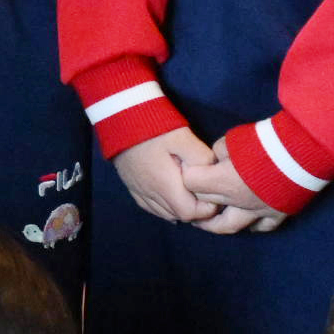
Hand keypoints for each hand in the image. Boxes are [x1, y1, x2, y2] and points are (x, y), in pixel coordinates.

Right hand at [110, 128, 237, 227]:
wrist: (120, 118)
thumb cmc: (154, 128)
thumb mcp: (183, 138)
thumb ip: (202, 157)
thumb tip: (212, 172)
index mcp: (165, 185)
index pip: (190, 213)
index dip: (206, 209)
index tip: (212, 194)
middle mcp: (151, 193)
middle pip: (178, 215)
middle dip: (195, 210)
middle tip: (204, 193)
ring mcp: (139, 190)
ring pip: (164, 213)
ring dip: (179, 208)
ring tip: (190, 194)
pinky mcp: (131, 185)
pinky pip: (150, 207)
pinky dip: (164, 207)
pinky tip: (170, 199)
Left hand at [182, 137, 282, 234]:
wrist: (304, 151)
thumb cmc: (265, 142)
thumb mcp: (233, 140)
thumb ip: (218, 153)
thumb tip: (214, 160)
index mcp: (224, 182)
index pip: (191, 183)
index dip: (188, 174)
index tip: (190, 169)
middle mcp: (238, 201)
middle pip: (207, 203)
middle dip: (198, 195)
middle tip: (193, 192)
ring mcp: (259, 210)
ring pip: (229, 226)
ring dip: (214, 223)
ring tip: (205, 221)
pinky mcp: (279, 213)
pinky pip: (261, 227)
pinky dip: (250, 225)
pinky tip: (245, 221)